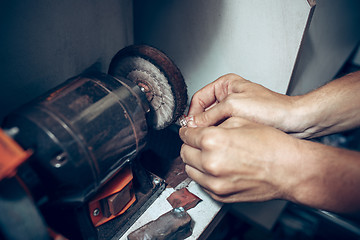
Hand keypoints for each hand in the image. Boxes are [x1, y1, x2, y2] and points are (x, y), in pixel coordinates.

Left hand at [179, 117, 301, 202]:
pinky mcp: (220, 195)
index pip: (186, 135)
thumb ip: (214, 124)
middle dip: (190, 145)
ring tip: (208, 155)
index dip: (187, 130)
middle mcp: (210, 163)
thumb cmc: (271, 145)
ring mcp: (214, 182)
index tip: (189, 131)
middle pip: (185, 152)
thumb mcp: (240, 121)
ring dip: (195, 161)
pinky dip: (204, 175)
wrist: (289, 169)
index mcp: (212, 141)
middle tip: (198, 141)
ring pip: (190, 169)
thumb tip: (200, 127)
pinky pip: (202, 183)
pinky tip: (216, 168)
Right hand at [186, 73, 307, 136]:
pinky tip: (224, 141)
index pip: (198, 98)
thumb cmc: (272, 108)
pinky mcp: (240, 122)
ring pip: (213, 122)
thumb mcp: (234, 106)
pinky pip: (223, 129)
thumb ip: (210, 114)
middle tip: (200, 135)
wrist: (294, 121)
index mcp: (225, 85)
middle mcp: (228, 96)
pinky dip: (221, 135)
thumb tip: (192, 123)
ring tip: (214, 138)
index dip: (193, 113)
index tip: (191, 127)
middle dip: (202, 123)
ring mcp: (234, 109)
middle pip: (204, 111)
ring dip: (212, 130)